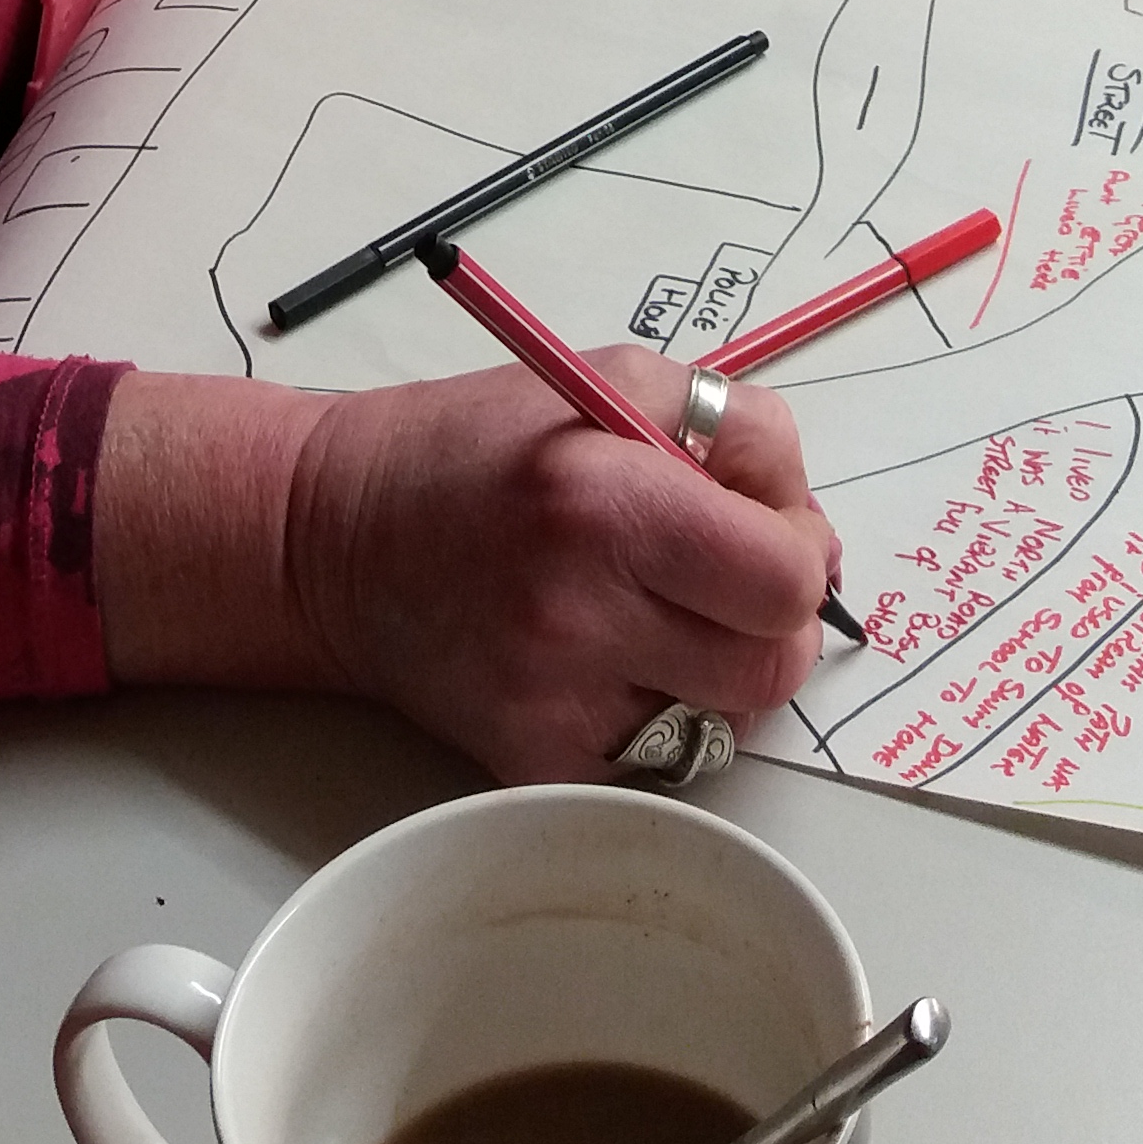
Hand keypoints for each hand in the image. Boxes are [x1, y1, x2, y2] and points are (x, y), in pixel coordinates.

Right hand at [284, 349, 835, 781]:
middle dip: (768, 621)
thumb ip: (738, 432)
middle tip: (721, 577)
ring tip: (650, 611)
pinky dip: (653, 710)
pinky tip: (600, 656)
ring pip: (724, 721)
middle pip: (770, 669)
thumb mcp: (614, 380)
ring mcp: (554, 703)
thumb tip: (811, 527)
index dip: (798, 554)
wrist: (331, 538)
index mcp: (609, 501)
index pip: (783, 579)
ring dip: (715, 669)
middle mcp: (582, 613)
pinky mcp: (533, 763)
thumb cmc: (477, 447)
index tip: (765, 531)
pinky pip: (657, 757)